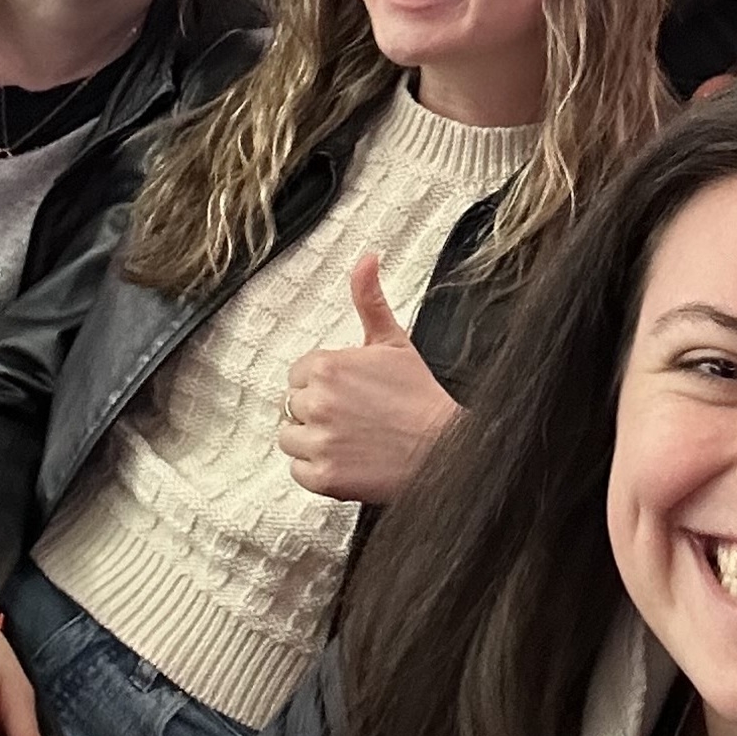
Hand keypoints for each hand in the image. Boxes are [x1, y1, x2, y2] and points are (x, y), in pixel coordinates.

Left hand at [278, 253, 457, 503]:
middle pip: (292, 405)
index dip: (324, 385)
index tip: (350, 394)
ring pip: (290, 438)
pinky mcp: (323, 476)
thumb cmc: (421, 398)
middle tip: (354, 417)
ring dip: (313, 441)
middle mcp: (317, 402)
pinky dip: (318, 470)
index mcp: (326, 366)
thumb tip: (366, 259)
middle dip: (318, 411)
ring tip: (349, 439)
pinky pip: (298, 471)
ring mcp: (319, 441)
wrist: (446, 449)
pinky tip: (347, 460)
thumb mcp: (395, 341)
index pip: (299, 375)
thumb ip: (370, 298)